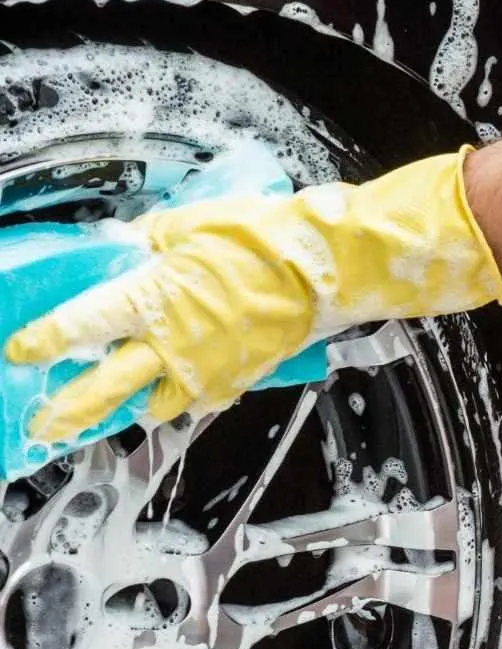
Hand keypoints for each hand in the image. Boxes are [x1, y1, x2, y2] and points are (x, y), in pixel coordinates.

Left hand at [6, 146, 501, 442]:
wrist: (324, 268)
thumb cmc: (262, 238)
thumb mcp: (193, 224)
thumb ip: (152, 242)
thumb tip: (128, 247)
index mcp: (151, 297)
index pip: (81, 324)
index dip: (46, 341)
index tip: (22, 351)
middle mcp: (170, 343)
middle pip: (104, 387)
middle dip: (70, 409)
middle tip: (45, 424)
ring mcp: (204, 368)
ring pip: (154, 404)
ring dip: (134, 403)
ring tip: (122, 401)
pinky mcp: (235, 381)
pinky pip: (198, 398)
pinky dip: (185, 394)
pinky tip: (183, 383)